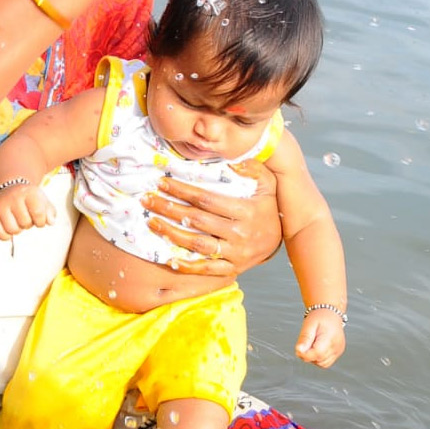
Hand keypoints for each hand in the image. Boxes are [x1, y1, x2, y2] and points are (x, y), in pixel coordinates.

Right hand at [0, 184, 55, 240]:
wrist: (9, 188)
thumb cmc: (28, 199)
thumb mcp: (42, 201)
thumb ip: (50, 212)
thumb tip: (50, 222)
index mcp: (28, 192)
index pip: (38, 213)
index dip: (41, 221)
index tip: (39, 219)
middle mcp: (13, 196)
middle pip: (24, 223)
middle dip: (28, 224)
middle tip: (25, 217)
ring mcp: (0, 204)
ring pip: (12, 230)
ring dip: (17, 230)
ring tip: (17, 221)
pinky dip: (5, 236)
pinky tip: (8, 227)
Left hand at [141, 159, 280, 276]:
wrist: (282, 240)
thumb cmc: (268, 207)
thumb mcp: (268, 184)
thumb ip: (253, 169)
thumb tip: (232, 159)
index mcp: (246, 212)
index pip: (207, 200)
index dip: (182, 191)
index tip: (163, 183)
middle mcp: (239, 234)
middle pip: (197, 220)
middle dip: (169, 209)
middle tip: (147, 200)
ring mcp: (236, 254)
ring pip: (198, 245)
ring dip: (171, 234)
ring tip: (151, 222)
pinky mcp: (233, 268)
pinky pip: (207, 269)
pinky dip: (188, 266)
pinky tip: (170, 258)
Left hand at [295, 310, 346, 367]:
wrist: (330, 313)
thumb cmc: (319, 317)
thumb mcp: (309, 324)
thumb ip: (304, 338)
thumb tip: (299, 351)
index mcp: (330, 338)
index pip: (317, 353)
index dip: (305, 354)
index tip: (298, 349)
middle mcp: (337, 346)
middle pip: (319, 359)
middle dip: (308, 355)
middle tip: (305, 342)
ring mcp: (339, 351)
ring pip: (322, 364)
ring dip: (313, 358)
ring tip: (312, 343)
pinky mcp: (338, 353)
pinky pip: (326, 362)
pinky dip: (318, 358)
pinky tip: (316, 347)